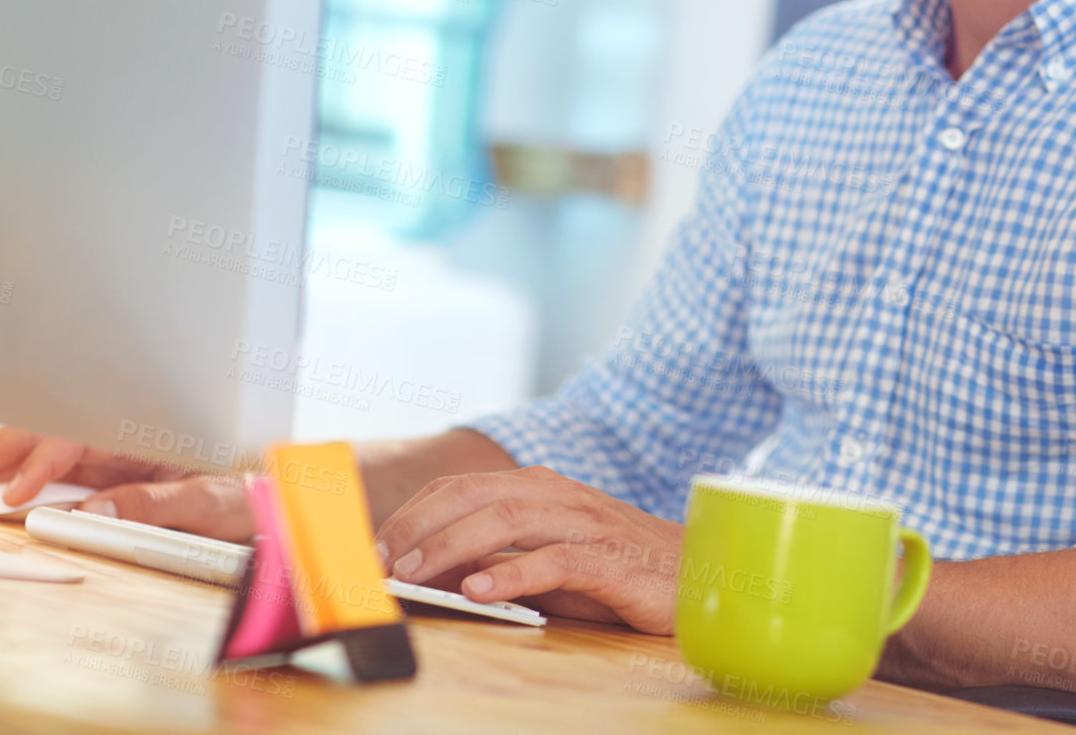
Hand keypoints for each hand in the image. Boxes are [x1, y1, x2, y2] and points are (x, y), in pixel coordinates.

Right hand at [0, 427, 252, 540]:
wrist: (267, 507)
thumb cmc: (246, 496)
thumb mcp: (209, 501)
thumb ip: (155, 504)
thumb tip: (94, 514)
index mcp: (148, 432)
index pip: (79, 438)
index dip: (42, 463)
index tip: (17, 495)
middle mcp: (123, 439)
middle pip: (47, 436)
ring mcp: (111, 459)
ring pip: (41, 453)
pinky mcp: (105, 480)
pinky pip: (52, 478)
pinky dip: (16, 483)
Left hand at [374, 466, 682, 633]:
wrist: (699, 576)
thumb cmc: (618, 572)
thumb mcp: (548, 563)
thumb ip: (500, 558)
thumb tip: (437, 569)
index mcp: (542, 489)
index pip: (465, 486)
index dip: (416, 511)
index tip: (376, 545)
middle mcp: (561, 496)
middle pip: (478, 494)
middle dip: (422, 524)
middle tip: (381, 559)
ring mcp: (587, 523)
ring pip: (510, 518)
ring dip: (454, 545)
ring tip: (416, 573)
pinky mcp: (611, 560)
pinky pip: (557, 560)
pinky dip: (514, 572)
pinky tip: (481, 589)